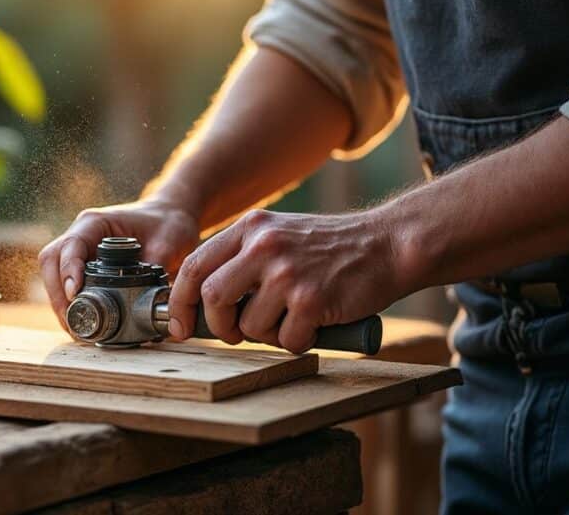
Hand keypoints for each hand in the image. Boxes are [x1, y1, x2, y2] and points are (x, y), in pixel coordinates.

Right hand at [39, 200, 199, 326]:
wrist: (169, 219)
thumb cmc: (167, 224)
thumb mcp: (169, 243)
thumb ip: (156, 266)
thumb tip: (147, 299)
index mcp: (95, 223)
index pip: (71, 244)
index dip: (69, 270)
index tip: (75, 294)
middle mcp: (81, 234)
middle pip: (51, 261)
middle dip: (57, 294)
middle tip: (73, 322)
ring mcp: (79, 250)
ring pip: (53, 275)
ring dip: (60, 303)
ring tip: (76, 329)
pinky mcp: (83, 266)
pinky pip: (64, 284)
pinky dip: (69, 305)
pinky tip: (81, 323)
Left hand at [167, 209, 406, 352]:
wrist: (388, 244)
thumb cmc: (329, 249)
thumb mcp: (277, 235)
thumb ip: (240, 259)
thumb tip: (201, 304)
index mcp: (250, 228)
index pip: (194, 266)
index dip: (181, 302)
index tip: (181, 327)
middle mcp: (264, 245)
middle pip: (213, 297)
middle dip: (219, 326)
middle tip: (236, 333)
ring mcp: (288, 272)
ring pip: (250, 326)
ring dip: (268, 335)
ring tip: (291, 319)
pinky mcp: (313, 299)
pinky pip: (287, 341)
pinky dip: (299, 341)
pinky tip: (315, 323)